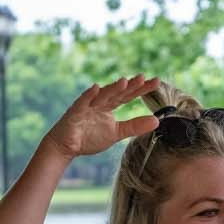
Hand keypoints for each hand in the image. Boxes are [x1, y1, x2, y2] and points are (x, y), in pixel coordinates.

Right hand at [42, 77, 160, 160]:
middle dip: (129, 85)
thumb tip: (157, 120)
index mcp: (110, 106)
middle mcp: (100, 102)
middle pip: (117, 92)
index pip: (128, 95)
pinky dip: (88, 95)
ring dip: (112, 88)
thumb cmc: (89, 138)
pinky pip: (82, 102)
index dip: (141, 89)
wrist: (66, 146)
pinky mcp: (75, 112)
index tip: (156, 81)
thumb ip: (134, 126)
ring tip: (124, 81)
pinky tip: (96, 88)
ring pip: (102, 95)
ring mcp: (87, 106)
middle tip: (143, 77)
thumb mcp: (116, 133)